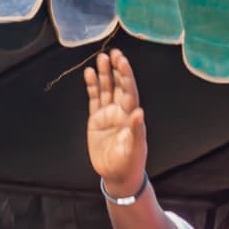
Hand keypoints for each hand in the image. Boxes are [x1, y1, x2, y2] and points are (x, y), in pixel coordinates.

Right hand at [84, 50, 149, 198]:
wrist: (117, 175)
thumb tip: (139, 112)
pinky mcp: (96, 119)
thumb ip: (136, 130)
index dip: (126, 75)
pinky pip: (94, 99)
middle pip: (119, 85)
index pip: (129, 91)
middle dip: (116, 69)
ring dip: (104, 74)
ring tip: (100, 58)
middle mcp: (121, 111)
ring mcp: (108, 114)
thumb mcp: (134, 148)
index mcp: (131, 116)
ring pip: (107, 89)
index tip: (122, 61)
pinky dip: (92, 86)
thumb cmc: (130, 163)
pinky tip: (89, 74)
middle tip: (113, 53)